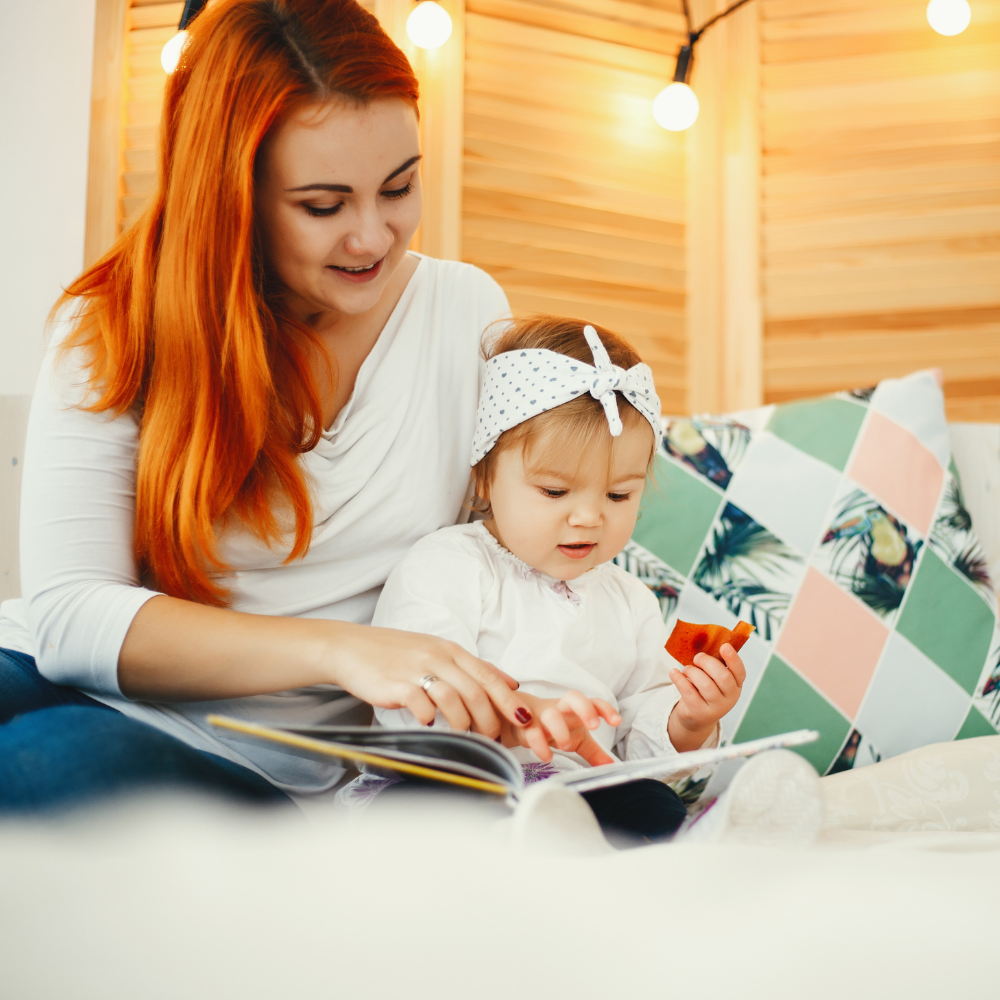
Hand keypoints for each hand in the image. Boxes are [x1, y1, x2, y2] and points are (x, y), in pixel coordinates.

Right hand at [329, 624, 552, 759]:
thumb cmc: (395, 653)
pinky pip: (422, 704)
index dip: (509, 699)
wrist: (350, 647)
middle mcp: (438, 657)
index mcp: (450, 650)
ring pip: (454, 698)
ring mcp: (417, 669)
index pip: (488, 675)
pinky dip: (431, 719)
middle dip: (491, 719)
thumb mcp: (437, 650)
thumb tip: (510, 681)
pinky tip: (429, 724)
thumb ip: (472, 667)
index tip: (525, 719)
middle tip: (494, 739)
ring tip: (465, 736)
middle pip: (476, 691)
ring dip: (465, 723)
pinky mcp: (396, 684)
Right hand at [500, 690, 620, 765]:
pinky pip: (531, 732)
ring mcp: (542, 715)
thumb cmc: (558, 727)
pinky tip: (548, 756)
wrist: (522, 718)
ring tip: (565, 746)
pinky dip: (539, 745)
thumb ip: (595, 752)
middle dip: (585, 709)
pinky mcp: (526, 726)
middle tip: (594, 726)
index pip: (594, 702)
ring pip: (550, 715)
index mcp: (576, 709)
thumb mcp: (579, 739)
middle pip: (573, 697)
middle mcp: (560, 708)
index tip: (616, 721)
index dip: (606, 709)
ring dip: (560, 729)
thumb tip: (611, 767)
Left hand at [667, 642, 745, 752]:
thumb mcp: (715, 679)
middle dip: (707, 662)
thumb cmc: (706, 690)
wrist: (697, 718)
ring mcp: (716, 707)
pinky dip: (679, 679)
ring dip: (692, 672)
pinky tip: (674, 672)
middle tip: (697, 658)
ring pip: (705, 685)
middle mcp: (730, 698)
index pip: (740, 671)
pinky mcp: (699, 712)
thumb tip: (704, 643)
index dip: (733, 658)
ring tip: (687, 670)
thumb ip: (714, 664)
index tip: (724, 646)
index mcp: (736, 685)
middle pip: (722, 676)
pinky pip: (689, 692)